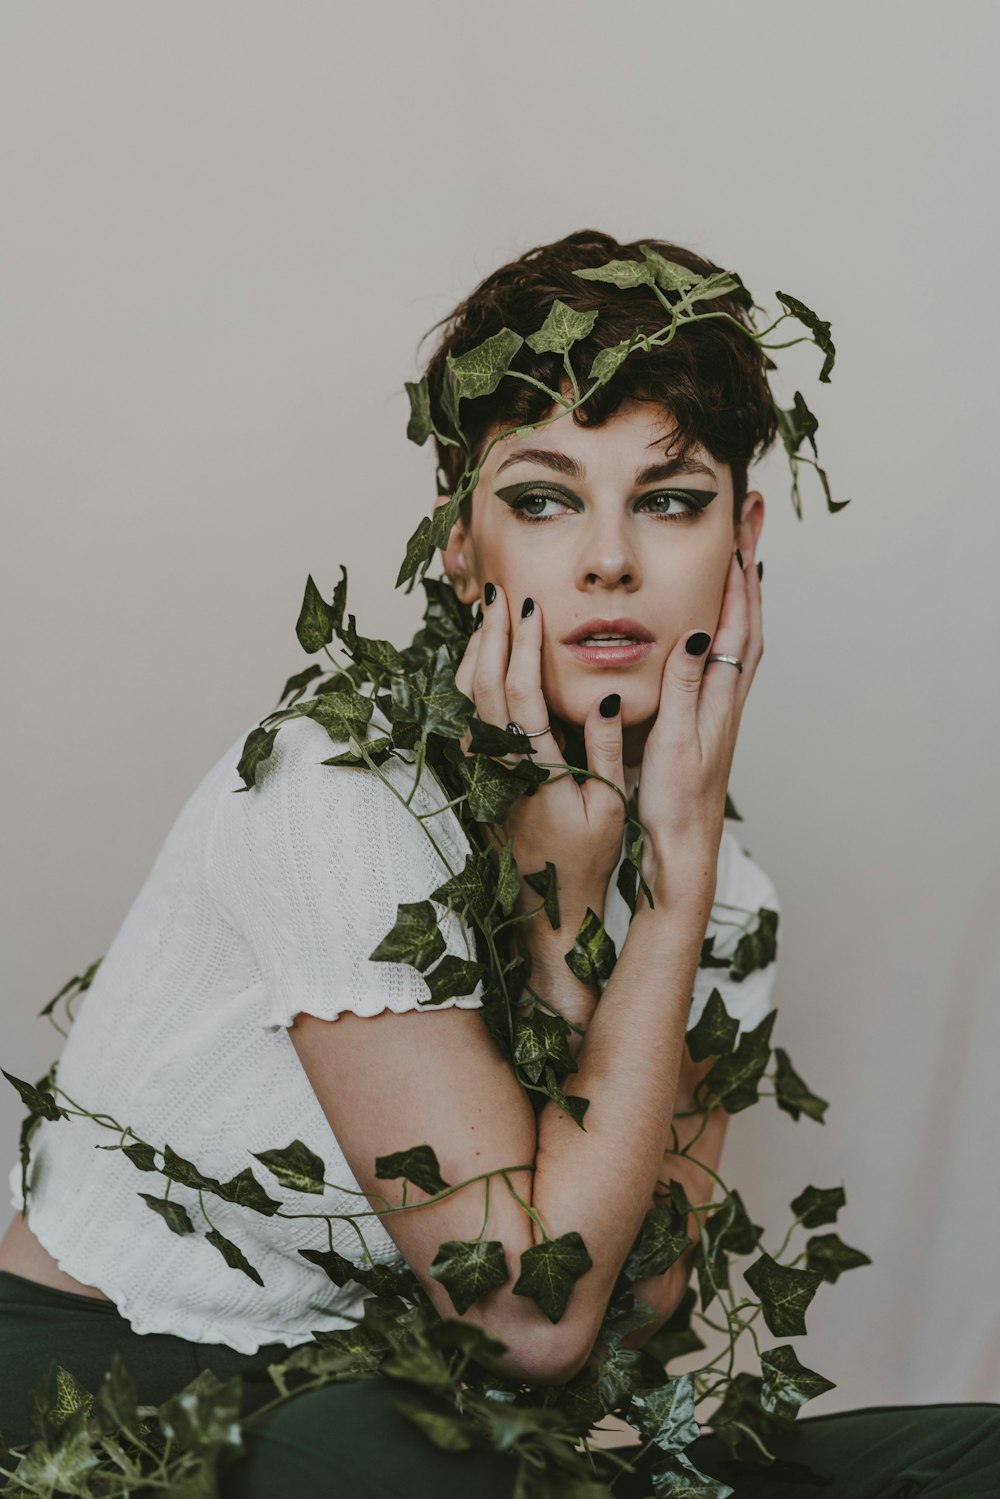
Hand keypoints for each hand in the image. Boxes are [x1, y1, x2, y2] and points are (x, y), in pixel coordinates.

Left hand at [454, 584, 626, 919]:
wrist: (547, 906)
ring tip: (490, 613)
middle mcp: (502, 767)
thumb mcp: (610, 809)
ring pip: (470, 701)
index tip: (532, 610)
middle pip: (484, 688)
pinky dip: (475, 679)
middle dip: (490, 635)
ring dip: (478, 653)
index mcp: (538, 772)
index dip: (523, 650)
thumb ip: (608, 751)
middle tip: (500, 593)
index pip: (522, 697)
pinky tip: (486, 656)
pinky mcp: (482, 776)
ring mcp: (486, 771)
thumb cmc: (586, 859)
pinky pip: (472, 717)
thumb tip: (608, 699)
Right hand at [637, 550, 762, 911]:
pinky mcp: (707, 720)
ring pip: (739, 637)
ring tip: (737, 558)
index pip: (737, 622)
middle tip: (750, 523)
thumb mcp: (673, 739)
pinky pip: (724, 658)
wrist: (684, 846)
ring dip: (739, 594)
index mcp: (720, 696)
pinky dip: (724, 628)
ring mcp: (720, 708)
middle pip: (747, 620)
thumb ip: (683, 686)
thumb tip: (700, 634)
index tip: (742, 529)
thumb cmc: (675, 801)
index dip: (740, 576)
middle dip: (748, 569)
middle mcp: (727, 697)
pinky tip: (712, 625)